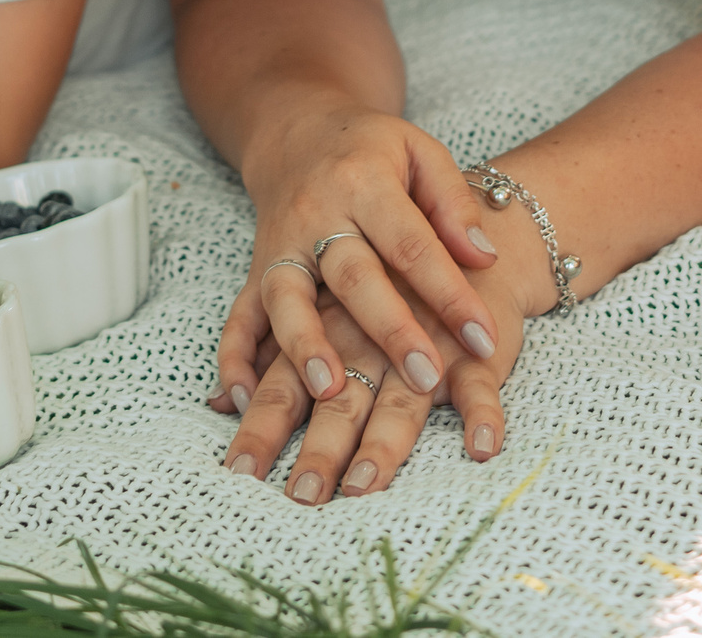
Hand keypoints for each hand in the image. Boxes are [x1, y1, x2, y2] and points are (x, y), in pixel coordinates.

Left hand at [215, 269, 520, 503]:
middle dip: (318, 447)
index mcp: (320, 317)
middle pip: (338, 397)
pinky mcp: (470, 340)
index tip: (242, 470)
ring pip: (401, 396)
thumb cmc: (367, 256)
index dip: (263, 422)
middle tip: (300, 496)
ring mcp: (420, 335)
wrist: (447, 205)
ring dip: (384, 443)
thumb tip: (219, 401)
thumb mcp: (310, 286)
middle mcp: (364, 332)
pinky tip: (483, 446)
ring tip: (365, 482)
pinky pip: (480, 380)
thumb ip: (264, 337)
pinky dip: (483, 413)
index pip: (283, 378)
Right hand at [216, 103, 503, 429]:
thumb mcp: (421, 152)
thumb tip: (485, 259)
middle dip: (392, 330)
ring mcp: (279, 246)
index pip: (412, 245)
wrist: (296, 134)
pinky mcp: (255, 271)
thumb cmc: (373, 151)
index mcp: (364, 182)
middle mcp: (315, 215)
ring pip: (287, 298)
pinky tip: (241, 398)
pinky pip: (238, 316)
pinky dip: (234, 358)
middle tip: (428, 378)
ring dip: (305, 346)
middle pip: (354, 277)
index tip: (485, 340)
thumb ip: (454, 202)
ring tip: (330, 392)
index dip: (451, 294)